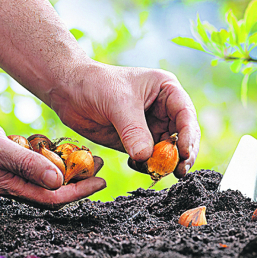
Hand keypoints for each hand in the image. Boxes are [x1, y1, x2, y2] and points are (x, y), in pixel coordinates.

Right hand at [0, 100, 105, 209]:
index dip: (80, 192)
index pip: (53, 198)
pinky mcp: (9, 159)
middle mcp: (13, 183)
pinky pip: (36, 164)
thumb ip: (26, 164)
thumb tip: (58, 181)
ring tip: (88, 155)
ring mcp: (10, 172)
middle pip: (54, 190)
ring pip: (47, 176)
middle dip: (80, 180)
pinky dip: (52, 157)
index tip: (101, 182)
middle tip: (100, 164)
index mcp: (10, 186)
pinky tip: (62, 147)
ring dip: (69, 167)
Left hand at [49, 62, 200, 177]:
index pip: (186, 115)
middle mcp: (164, 110)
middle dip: (183, 155)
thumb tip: (146, 158)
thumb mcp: (118, 103)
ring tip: (157, 173)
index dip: (188, 135)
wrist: (68, 91)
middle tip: (179, 172)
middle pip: (183, 136)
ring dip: (165, 164)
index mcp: (167, 91)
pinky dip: (146, 166)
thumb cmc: (95, 84)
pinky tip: (137, 166)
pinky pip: (149, 159)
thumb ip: (133, 131)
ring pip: (168, 151)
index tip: (185, 153)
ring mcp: (151, 127)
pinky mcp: (136, 142)